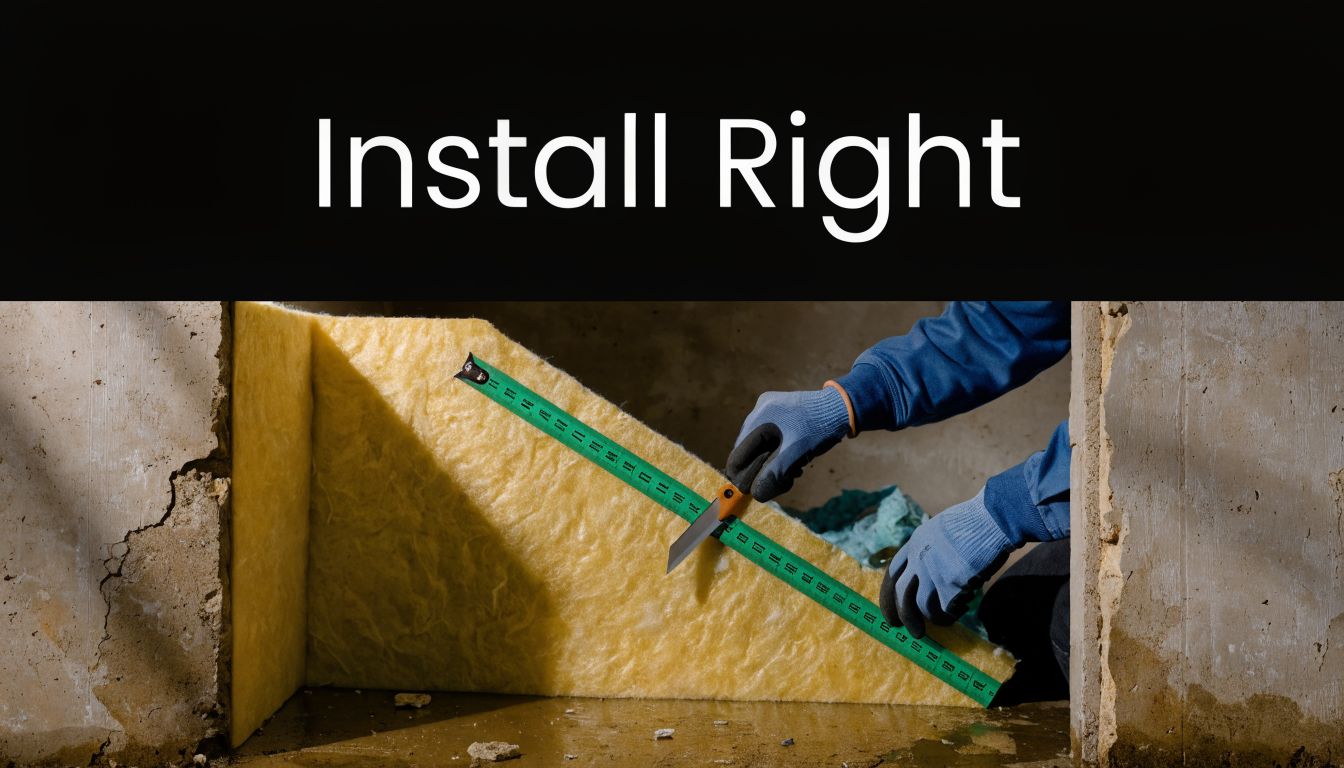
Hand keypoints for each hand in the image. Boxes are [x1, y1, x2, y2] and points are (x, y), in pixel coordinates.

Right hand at [726, 386, 851, 501]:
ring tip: (793, 473)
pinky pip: (770, 441)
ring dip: (773, 466)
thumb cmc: (820, 429)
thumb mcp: (795, 454)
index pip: (738, 456)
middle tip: (784, 481)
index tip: (756, 492)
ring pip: (759, 449)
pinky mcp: (779, 414)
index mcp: (759, 419)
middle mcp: (758, 412)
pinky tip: (795, 463)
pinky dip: (779, 455)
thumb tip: (755, 495)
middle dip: (762, 472)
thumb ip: (773, 475)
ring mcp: (768, 411)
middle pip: (747, 453)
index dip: (743, 478)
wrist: (844, 408)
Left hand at [879, 489, 1013, 637]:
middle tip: (914, 633)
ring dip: (936, 618)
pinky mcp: (950, 583)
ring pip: (923, 607)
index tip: (891, 613)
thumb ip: (929, 552)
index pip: (892, 574)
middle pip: (901, 595)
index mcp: (914, 543)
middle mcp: (918, 558)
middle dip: (904, 617)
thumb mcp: (940, 532)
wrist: (993, 519)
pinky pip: (946, 610)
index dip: (889, 597)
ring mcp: (933, 571)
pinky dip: (953, 613)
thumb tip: (927, 575)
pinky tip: (964, 607)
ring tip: (949, 618)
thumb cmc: (974, 524)